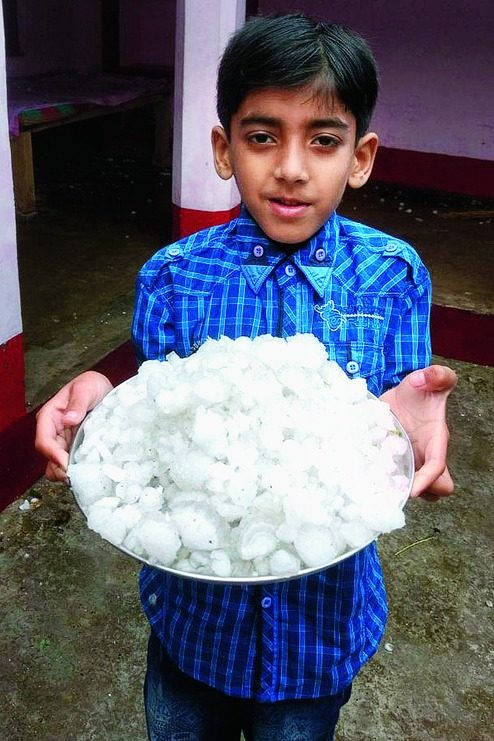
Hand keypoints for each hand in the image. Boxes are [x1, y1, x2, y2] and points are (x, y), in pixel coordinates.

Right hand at [35, 371, 112, 482]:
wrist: (103, 390)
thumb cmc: (91, 385)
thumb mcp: (86, 388)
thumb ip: (78, 402)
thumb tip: (69, 419)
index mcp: (50, 417)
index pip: (44, 440)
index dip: (52, 454)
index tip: (65, 464)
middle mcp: (53, 432)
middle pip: (49, 457)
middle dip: (60, 469)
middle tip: (76, 477)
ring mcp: (64, 442)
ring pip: (57, 465)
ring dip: (67, 473)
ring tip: (83, 477)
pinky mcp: (75, 448)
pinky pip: (71, 464)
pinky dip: (77, 470)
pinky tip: (90, 471)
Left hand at [381, 365, 457, 499]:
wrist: (405, 393)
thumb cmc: (421, 389)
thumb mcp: (431, 378)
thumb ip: (437, 375)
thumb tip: (424, 378)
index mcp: (436, 440)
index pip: (437, 466)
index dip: (428, 480)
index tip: (412, 490)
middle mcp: (424, 455)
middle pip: (433, 489)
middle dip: (416, 491)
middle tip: (393, 486)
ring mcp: (408, 460)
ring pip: (409, 487)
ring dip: (394, 488)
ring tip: (373, 482)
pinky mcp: (392, 459)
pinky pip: (389, 478)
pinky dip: (377, 478)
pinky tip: (360, 473)